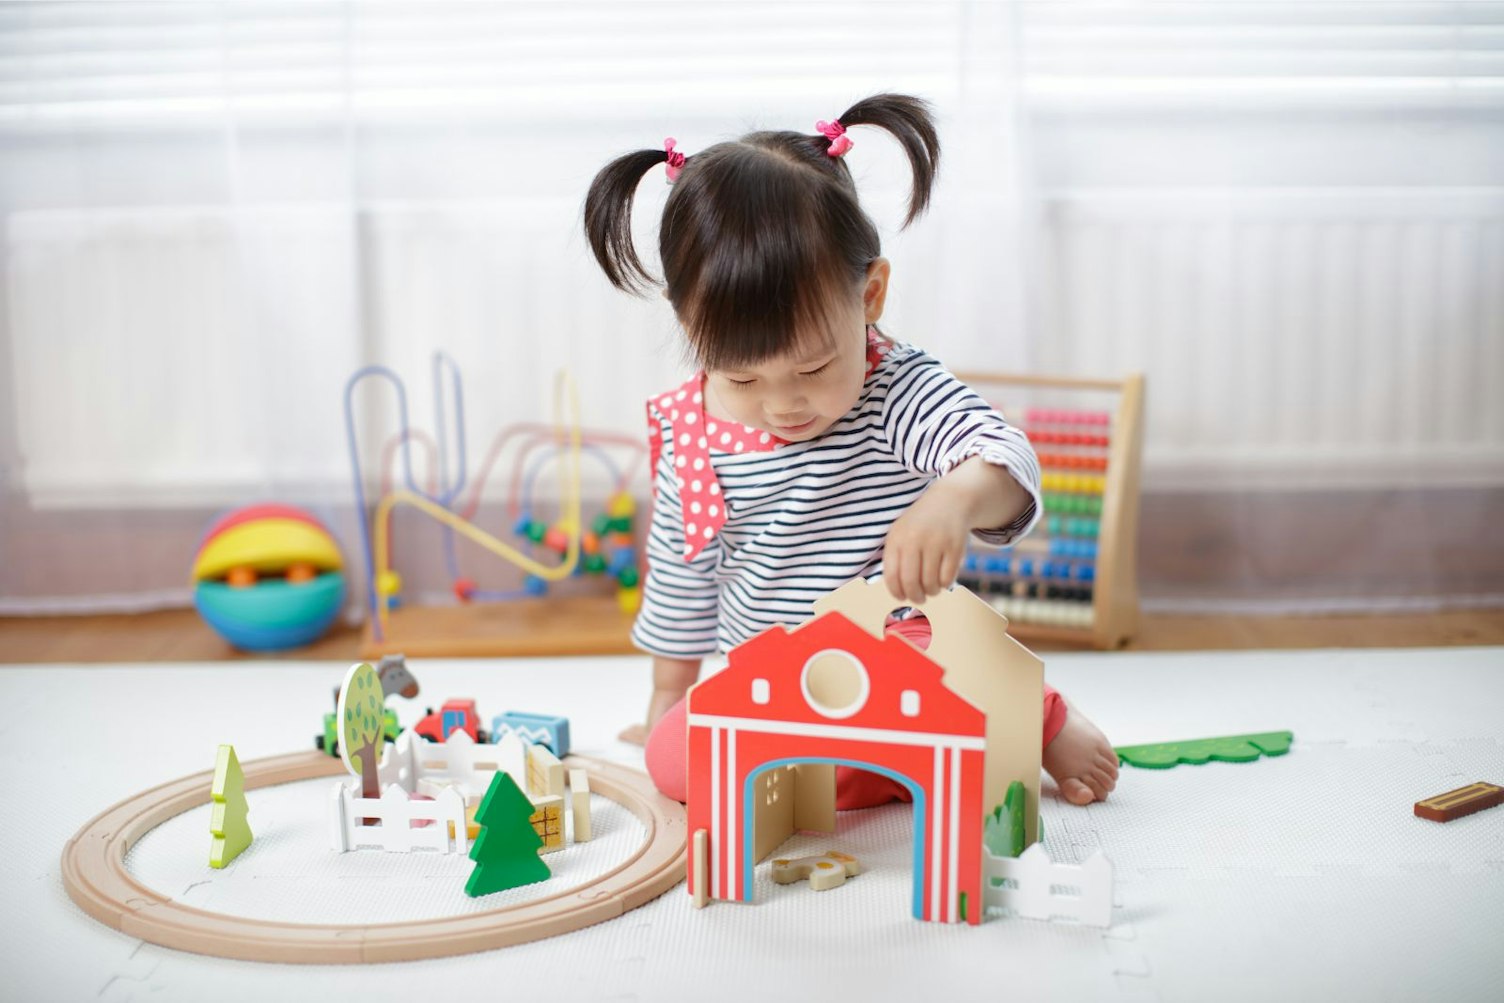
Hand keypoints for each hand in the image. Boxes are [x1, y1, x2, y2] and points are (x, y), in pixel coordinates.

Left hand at [882, 480, 971, 605]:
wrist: (949, 502)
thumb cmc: (920, 525)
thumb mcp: (901, 533)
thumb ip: (895, 559)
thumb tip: (897, 592)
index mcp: (896, 538)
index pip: (891, 576)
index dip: (896, 592)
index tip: (902, 597)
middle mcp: (914, 539)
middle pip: (910, 582)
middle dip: (915, 597)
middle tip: (920, 598)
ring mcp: (936, 542)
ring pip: (930, 583)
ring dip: (931, 592)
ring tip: (932, 588)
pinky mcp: (955, 547)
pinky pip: (948, 578)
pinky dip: (945, 584)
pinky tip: (943, 578)